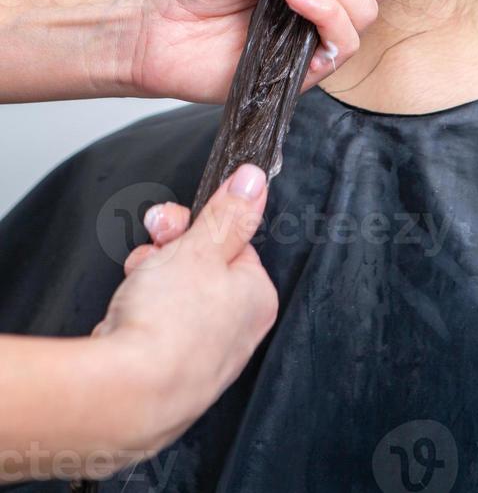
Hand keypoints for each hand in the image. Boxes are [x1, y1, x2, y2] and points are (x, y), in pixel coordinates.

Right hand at [89, 164, 275, 475]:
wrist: (124, 393)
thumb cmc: (170, 322)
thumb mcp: (201, 247)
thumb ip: (228, 213)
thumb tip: (255, 180)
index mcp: (257, 298)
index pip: (229, 243)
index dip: (195, 228)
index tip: (169, 224)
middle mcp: (237, 330)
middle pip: (201, 267)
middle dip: (167, 251)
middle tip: (151, 246)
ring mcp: (202, 355)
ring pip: (174, 295)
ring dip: (149, 278)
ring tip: (136, 285)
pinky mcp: (169, 372)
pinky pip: (155, 326)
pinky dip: (139, 314)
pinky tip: (126, 316)